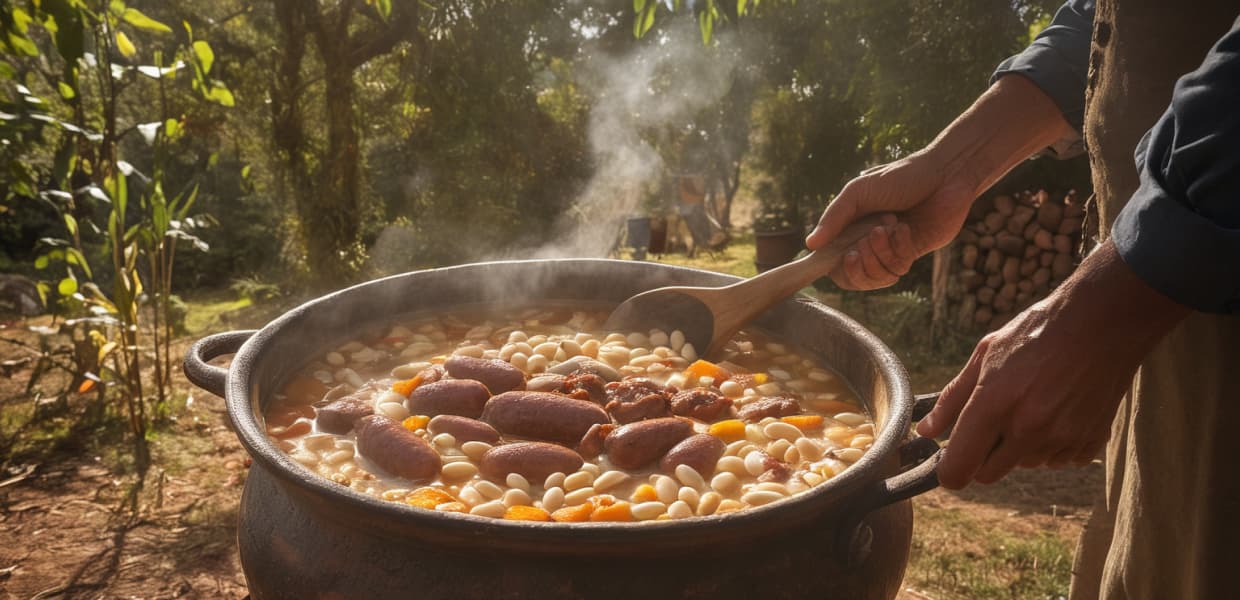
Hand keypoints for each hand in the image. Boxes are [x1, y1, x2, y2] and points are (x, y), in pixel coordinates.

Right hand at [805, 152, 975, 289]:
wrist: (946, 175)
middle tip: (863, 245)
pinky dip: (899, 249)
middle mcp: (866, 241)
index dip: (832, 266)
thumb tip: (810, 245)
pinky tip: (905, 229)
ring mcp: (889, 249)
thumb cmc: (900, 177)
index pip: (831, 260)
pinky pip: (898, 268)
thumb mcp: (859, 191)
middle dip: (858, 265)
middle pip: (852, 276)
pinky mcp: (911, 253)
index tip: (842, 257)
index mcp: (848, 227)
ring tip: (887, 228)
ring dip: (879, 254)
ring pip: (876, 276)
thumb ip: (834, 217)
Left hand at [916, 241, 1188, 487]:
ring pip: (1024, 465)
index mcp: (995, 404)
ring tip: (1029, 406)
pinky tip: (1055, 411)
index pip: (960, 468)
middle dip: (981, 457)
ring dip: (1018, 448)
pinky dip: (1051, 445)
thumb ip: (951, 399)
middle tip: (990, 424)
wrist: (1101, 324)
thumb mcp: (983, 356)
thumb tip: (925, 431)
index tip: (949, 460)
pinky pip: (1057, 460)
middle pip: (988, 475)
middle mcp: (1028, 428)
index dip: (949, 470)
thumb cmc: (1035, 334)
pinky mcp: (1089, 442)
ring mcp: (1062, 438)